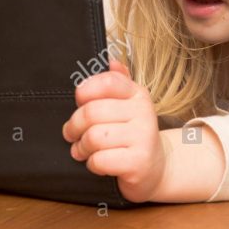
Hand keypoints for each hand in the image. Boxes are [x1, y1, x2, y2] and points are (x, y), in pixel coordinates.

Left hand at [62, 58, 168, 202]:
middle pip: (91, 112)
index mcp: (138, 94)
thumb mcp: (128, 106)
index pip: (107, 82)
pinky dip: (92, 163)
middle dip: (74, 126)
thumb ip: (118, 83)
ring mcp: (143, 137)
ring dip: (81, 147)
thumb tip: (111, 61)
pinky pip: (100, 159)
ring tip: (82, 150)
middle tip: (71, 134)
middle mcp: (143, 112)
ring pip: (93, 137)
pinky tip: (97, 162)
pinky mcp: (138, 162)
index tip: (79, 102)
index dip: (85, 91)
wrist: (156, 168)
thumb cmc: (133, 135)